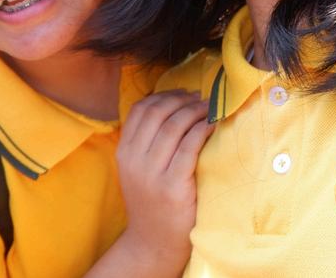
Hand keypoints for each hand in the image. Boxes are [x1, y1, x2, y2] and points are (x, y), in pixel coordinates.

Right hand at [115, 91, 212, 274]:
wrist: (153, 241)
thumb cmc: (152, 200)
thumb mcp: (138, 169)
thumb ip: (147, 141)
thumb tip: (175, 105)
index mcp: (124, 152)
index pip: (140, 110)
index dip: (163, 95)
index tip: (183, 93)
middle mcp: (134, 160)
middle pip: (157, 113)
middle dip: (182, 100)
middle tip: (201, 99)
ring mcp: (152, 174)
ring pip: (173, 127)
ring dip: (195, 112)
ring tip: (210, 109)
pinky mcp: (173, 186)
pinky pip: (189, 147)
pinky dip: (202, 130)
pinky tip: (212, 126)